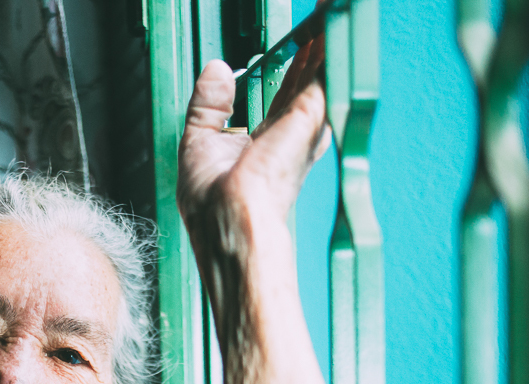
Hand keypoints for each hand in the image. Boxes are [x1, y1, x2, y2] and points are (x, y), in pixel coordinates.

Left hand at [176, 39, 329, 255]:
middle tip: (318, 22)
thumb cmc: (213, 201)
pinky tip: (328, 24)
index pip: (283, 99)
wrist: (228, 218)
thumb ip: (209, 104)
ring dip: (322, 45)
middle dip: (312, 53)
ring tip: (329, 14)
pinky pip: (321, 72)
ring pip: (317, 75)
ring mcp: (301, 129)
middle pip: (305, 85)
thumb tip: (215, 69)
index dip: (290, 72)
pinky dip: (324, 48)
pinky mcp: (307, 118)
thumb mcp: (199, 141)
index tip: (293, 48)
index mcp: (266, 147)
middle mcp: (289, 139)